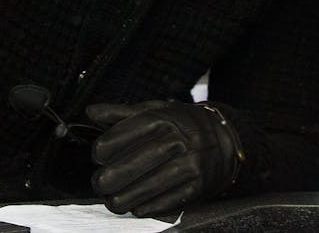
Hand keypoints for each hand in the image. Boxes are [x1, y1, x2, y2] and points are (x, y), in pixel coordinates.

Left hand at [88, 100, 242, 216]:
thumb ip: (123, 113)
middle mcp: (178, 141)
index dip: (102, 150)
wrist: (227, 140)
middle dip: (106, 180)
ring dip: (122, 199)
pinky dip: (144, 207)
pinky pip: (162, 204)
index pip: (120, 137)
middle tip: (100, 183)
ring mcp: (189, 165)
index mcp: (164, 119)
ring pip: (142, 190)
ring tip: (114, 199)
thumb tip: (92, 111)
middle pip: (128, 167)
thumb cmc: (183, 126)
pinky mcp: (197, 187)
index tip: (99, 156)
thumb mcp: (157, 111)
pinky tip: (137, 205)